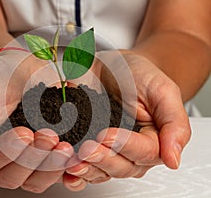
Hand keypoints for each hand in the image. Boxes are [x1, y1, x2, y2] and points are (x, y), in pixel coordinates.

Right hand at [0, 51, 73, 192]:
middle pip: (12, 176)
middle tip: (48, 136)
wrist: (15, 68)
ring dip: (51, 166)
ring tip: (64, 147)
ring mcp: (24, 162)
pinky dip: (66, 169)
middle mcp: (0, 161)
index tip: (23, 132)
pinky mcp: (44, 157)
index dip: (7, 151)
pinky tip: (75, 157)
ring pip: (35, 180)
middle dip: (33, 158)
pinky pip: (54, 173)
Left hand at [63, 50, 190, 190]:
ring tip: (71, 160)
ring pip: (99, 171)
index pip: (143, 153)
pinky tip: (64, 168)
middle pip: (120, 167)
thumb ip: (174, 123)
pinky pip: (82, 165)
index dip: (125, 146)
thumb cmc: (140, 75)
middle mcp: (129, 151)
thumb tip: (173, 160)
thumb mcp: (163, 91)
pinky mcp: (86, 145)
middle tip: (86, 148)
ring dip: (85, 169)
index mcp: (152, 141)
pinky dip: (72, 171)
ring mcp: (107, 151)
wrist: (115, 66)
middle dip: (102, 159)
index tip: (106, 135)